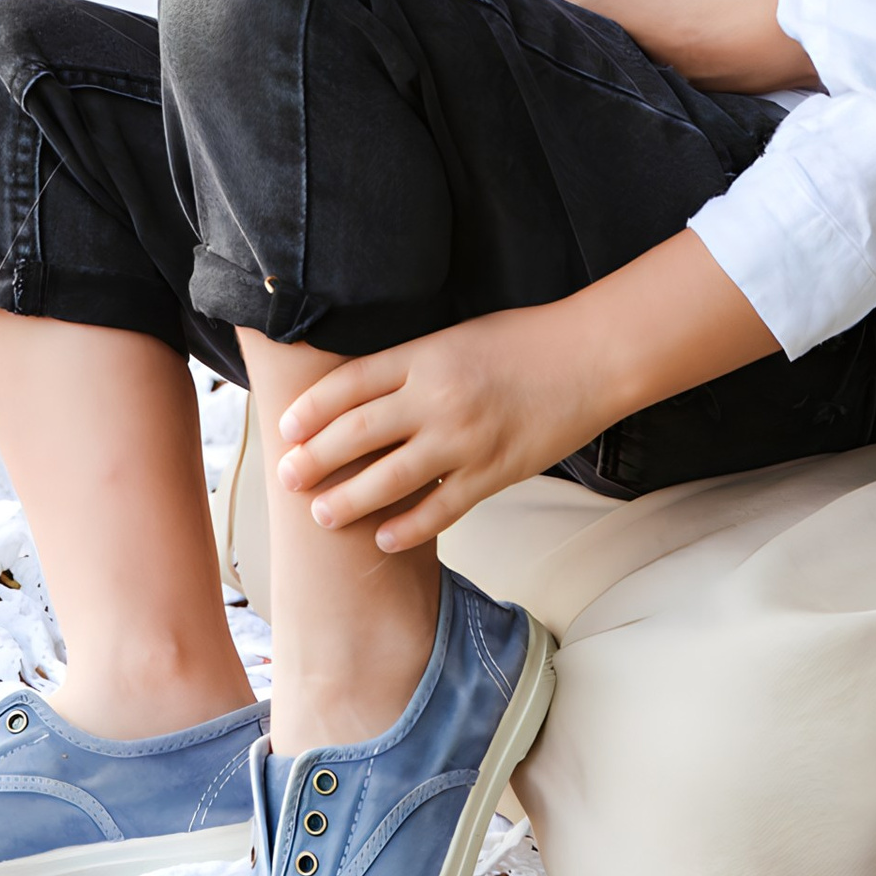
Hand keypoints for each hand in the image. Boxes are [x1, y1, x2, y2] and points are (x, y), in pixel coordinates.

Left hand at [273, 303, 609, 551]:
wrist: (589, 357)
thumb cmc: (523, 339)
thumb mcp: (455, 336)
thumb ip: (411, 364)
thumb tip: (360, 392)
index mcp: (425, 355)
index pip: (350, 385)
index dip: (311, 409)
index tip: (285, 428)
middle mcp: (438, 397)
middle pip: (357, 434)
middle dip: (315, 459)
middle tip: (286, 478)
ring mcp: (465, 440)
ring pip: (390, 480)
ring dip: (349, 501)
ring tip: (321, 515)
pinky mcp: (493, 473)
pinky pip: (440, 509)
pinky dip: (407, 527)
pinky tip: (383, 538)